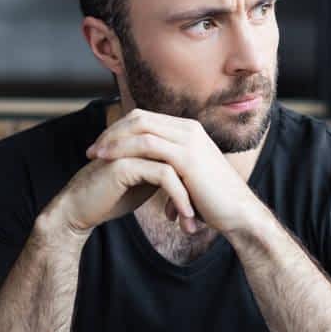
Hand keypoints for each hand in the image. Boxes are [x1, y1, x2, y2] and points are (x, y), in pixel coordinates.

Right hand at [45, 155, 199, 238]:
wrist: (79, 210)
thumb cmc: (112, 197)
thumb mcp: (146, 183)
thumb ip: (165, 173)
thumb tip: (191, 178)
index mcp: (146, 141)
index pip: (182, 152)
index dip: (196, 177)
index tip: (206, 203)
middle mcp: (139, 139)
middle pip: (182, 155)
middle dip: (196, 186)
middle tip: (206, 213)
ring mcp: (132, 148)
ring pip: (176, 165)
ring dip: (190, 195)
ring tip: (194, 220)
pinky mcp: (125, 164)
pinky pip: (164, 175)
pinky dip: (178, 196)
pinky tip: (183, 215)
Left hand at [85, 108, 262, 234]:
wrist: (238, 213)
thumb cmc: (214, 202)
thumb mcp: (189, 178)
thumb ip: (171, 169)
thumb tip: (155, 177)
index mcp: (189, 130)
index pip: (146, 119)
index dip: (120, 130)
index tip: (101, 147)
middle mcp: (189, 128)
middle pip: (140, 118)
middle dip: (112, 132)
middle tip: (92, 150)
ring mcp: (189, 139)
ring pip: (140, 128)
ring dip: (113, 140)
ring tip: (94, 156)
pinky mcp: (187, 156)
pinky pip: (147, 146)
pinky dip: (124, 151)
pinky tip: (108, 163)